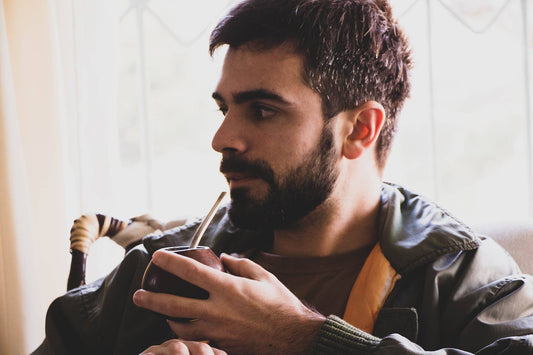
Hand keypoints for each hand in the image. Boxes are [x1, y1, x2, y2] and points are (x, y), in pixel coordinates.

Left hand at [133, 251, 325, 353]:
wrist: (293, 338)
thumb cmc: (281, 305)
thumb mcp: (264, 277)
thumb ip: (241, 264)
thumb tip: (225, 258)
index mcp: (227, 288)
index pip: (191, 272)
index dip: (170, 262)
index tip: (156, 256)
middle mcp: (217, 310)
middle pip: (174, 305)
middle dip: (151, 299)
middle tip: (137, 295)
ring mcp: (217, 331)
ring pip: (180, 328)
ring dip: (166, 320)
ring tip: (160, 314)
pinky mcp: (221, 346)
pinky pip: (196, 341)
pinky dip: (185, 336)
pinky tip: (183, 331)